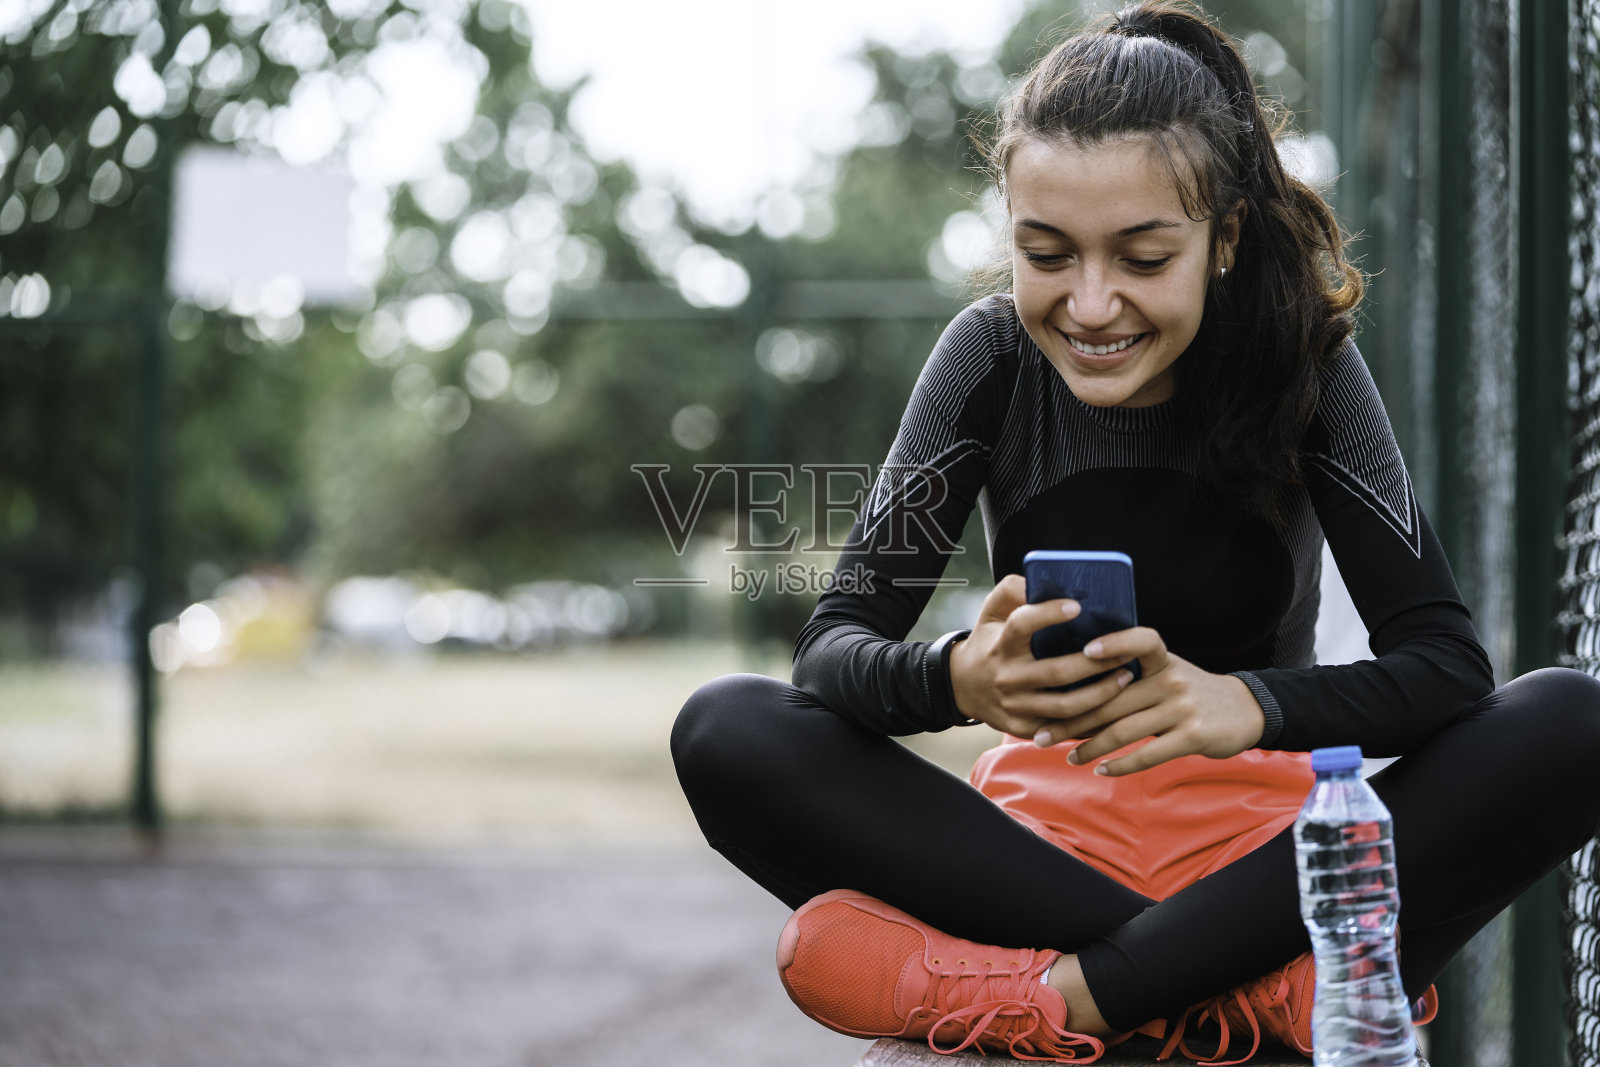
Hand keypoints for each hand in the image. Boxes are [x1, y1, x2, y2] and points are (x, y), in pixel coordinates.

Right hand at [948, 575, 1140, 740]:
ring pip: (1066, 706)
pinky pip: (1063, 728)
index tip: (1076, 606)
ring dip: (1102, 693)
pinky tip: (1113, 706)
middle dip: (1097, 663)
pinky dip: (1090, 719)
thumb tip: (1038, 580)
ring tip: (1126, 677)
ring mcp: (1015, 706)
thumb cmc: (989, 643)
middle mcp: (1007, 676)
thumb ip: (1012, 590)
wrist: (963, 686)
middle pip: (1058, 672)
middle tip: (1125, 651)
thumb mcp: (991, 612)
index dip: (1048, 614)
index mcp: (1001, 644)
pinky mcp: (1023, 728)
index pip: (1022, 625)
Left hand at [1032, 626, 1265, 775]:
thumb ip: (1130, 673)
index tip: (1082, 652)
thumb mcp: (1166, 670)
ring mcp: (1183, 708)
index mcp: (1162, 659)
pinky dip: (1122, 764)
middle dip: (1073, 719)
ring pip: (1125, 730)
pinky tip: (1102, 770)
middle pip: (1113, 699)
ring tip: (1068, 757)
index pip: (1142, 640)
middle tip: (1042, 734)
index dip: (1114, 643)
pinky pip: (1148, 753)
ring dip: (1091, 747)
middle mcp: (1171, 680)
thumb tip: (1073, 683)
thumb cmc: (1189, 691)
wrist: (1243, 711)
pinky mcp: (1193, 736)